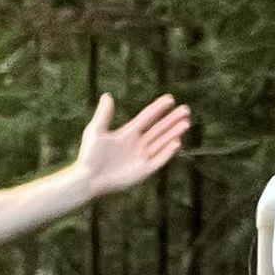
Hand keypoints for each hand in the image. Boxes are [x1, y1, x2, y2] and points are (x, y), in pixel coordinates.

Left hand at [73, 91, 191, 198]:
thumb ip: (104, 114)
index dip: (158, 108)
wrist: (88, 179)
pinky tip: (176, 142)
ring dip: (173, 133)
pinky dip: (167, 152)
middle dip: (172, 120)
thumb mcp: (96, 131)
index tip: (170, 99)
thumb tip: (107, 95)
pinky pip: (159, 160)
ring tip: (186, 123)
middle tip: (186, 109)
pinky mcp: (143, 171)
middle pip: (158, 129)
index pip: (147, 118)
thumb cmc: (89, 156)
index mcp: (127, 133)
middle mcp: (137, 145)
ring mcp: (141, 158)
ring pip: (162, 143)